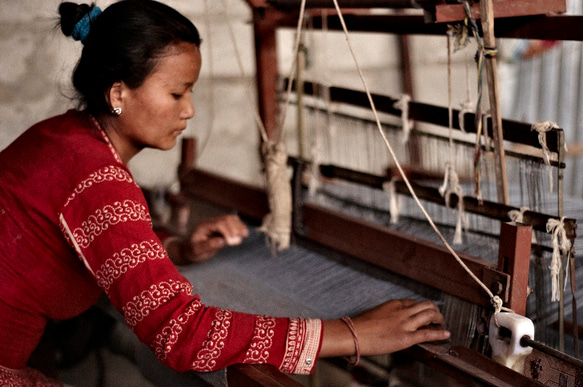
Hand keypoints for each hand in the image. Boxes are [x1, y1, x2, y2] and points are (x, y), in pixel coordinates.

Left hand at [182, 214, 248, 262]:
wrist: (188, 250)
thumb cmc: (191, 252)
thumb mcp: (197, 251)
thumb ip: (208, 245)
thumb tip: (222, 241)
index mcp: (203, 226)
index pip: (219, 224)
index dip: (228, 231)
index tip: (231, 243)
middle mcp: (210, 222)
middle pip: (226, 219)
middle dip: (235, 229)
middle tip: (238, 241)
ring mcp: (216, 223)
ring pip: (230, 219)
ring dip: (239, 226)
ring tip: (245, 235)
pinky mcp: (221, 227)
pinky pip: (232, 222)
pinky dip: (239, 226)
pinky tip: (244, 233)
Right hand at [320, 299, 449, 357]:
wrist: (353, 334)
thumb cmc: (359, 326)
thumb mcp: (374, 314)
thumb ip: (386, 315)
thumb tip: (389, 322)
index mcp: (393, 304)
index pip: (413, 302)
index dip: (421, 308)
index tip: (423, 314)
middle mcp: (402, 311)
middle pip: (426, 305)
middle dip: (435, 310)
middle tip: (437, 317)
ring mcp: (405, 324)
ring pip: (430, 315)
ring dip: (439, 319)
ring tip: (442, 324)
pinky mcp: (406, 337)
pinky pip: (427, 334)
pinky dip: (439, 333)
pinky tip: (446, 334)